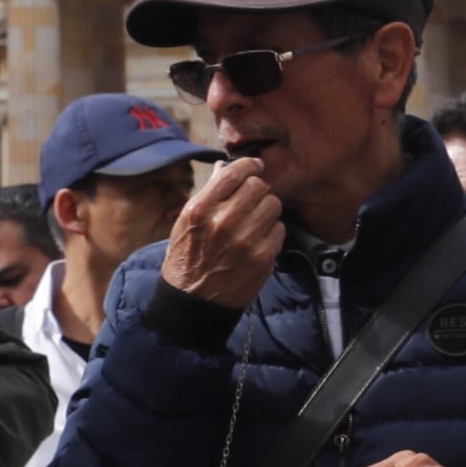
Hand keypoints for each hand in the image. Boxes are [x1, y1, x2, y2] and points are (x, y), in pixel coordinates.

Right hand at [158, 157, 282, 308]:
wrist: (193, 301)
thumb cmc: (188, 258)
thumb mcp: (185, 222)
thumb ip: (207, 194)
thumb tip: (225, 167)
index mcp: (200, 210)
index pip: (234, 173)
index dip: (249, 165)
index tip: (255, 166)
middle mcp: (223, 222)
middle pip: (258, 186)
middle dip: (257, 190)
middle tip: (252, 200)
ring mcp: (246, 240)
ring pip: (273, 204)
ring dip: (266, 209)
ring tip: (255, 221)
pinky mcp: (263, 257)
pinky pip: (280, 228)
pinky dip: (272, 231)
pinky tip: (258, 239)